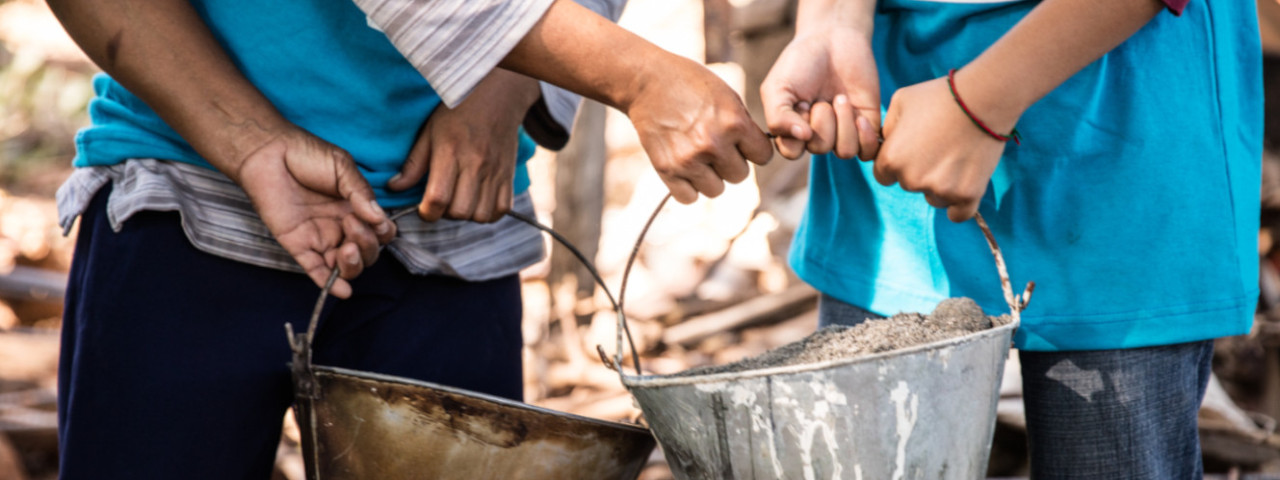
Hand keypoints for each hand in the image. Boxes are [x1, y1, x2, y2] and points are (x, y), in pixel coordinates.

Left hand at [234, 128, 395, 297]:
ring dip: (353, 265)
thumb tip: (379, 218)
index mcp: (355, 208)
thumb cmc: (306, 154)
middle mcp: (340, 226)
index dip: (383, 233)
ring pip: (345, 267)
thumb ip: (361, 192)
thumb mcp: (342, 167)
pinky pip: (317, 270)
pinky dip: (330, 284)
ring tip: (346, 250)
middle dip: (366, 246)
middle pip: (366, 253)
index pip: (380, 233)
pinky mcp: (298, 245)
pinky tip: (343, 291)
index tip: (377, 221)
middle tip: (350, 224)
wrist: (268, 153)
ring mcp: (320, 237)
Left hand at [389, 69, 539, 222]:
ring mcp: (495, 172)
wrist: (497, 96)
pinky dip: (489, 213)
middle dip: (446, 214)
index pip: (438, 198)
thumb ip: (414, 163)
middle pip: (460, 211)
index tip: (424, 208)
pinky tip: (479, 202)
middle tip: (442, 202)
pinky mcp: (509, 175)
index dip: (427, 212)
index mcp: (450, 152)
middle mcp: (475, 165)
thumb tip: (394, 187)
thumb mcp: (430, 131)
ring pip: (480, 215)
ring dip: (467, 215)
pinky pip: (502, 209)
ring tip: (460, 201)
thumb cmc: (457, 112)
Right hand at [624, 59, 773, 203]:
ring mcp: (690, 160)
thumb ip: (743, 125)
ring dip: (709, 177)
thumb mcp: (726, 96)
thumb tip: (757, 152)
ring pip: (715, 190)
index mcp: (735, 123)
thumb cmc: (689, 84)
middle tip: (713, 145)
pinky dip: (687, 187)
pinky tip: (684, 168)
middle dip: (730, 162)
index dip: (753, 149)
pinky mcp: (667, 170)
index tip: (741, 143)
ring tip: (697, 156)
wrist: (646, 82)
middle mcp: (714, 145)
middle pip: (740, 176)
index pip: (763, 156)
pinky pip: (688, 197)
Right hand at [761, 28, 881, 159]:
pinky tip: (860, 118)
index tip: (798, 104)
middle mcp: (817, 134)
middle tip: (821, 97)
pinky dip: (866, 138)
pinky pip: (868, 151)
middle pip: (820, 148)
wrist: (833, 38)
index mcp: (793, 129)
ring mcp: (843, 131)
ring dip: (843, 123)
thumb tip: (803, 138)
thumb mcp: (778, 88)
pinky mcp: (867, 124)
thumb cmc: (800, 62)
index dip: (796, 131)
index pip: (792, 151)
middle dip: (821, 120)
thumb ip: (778, 118)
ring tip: (840, 98)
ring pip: (845, 151)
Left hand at [877, 75, 1013, 221]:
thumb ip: (887, 129)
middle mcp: (912, 179)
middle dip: (920, 171)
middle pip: (909, 185)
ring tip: (957, 157)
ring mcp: (940, 189)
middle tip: (940, 147)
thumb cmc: (940, 96)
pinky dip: (959, 206)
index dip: (898, 162)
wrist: (984, 98)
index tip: (914, 150)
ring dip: (941, 185)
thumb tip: (882, 144)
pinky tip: (962, 189)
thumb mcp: (900, 103)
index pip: (884, 175)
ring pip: (934, 198)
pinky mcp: (967, 195)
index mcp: (892, 159)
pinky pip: (957, 214)